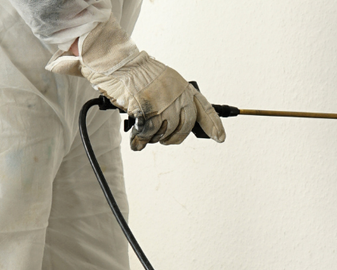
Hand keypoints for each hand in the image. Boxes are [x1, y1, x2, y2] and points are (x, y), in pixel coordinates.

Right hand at [47, 16, 224, 150]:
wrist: (116, 61)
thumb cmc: (134, 71)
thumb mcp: (162, 80)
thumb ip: (172, 98)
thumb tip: (176, 120)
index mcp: (182, 86)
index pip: (204, 107)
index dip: (213, 125)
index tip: (220, 138)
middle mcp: (177, 94)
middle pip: (185, 126)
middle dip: (176, 138)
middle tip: (166, 140)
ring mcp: (163, 102)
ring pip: (166, 132)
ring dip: (155, 137)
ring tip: (145, 132)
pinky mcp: (147, 109)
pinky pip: (148, 133)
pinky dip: (141, 140)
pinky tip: (137, 140)